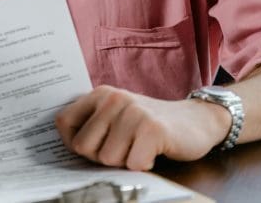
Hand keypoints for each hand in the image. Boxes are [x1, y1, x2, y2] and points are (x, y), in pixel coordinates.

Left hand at [55, 85, 230, 170]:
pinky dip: (143, 166)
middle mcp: (113, 99)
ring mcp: (133, 113)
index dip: (73, 143)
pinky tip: (153, 153)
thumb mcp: (118, 116)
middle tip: (124, 149)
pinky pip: (132, 164)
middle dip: (101, 157)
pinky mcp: (152, 129)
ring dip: (125, 162)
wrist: (197, 120)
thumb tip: (67, 147)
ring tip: (140, 148)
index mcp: (100, 94)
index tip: (92, 148)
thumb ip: (93, 125)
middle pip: (83, 146)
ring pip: (108, 159)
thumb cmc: (151, 125)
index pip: (63, 122)